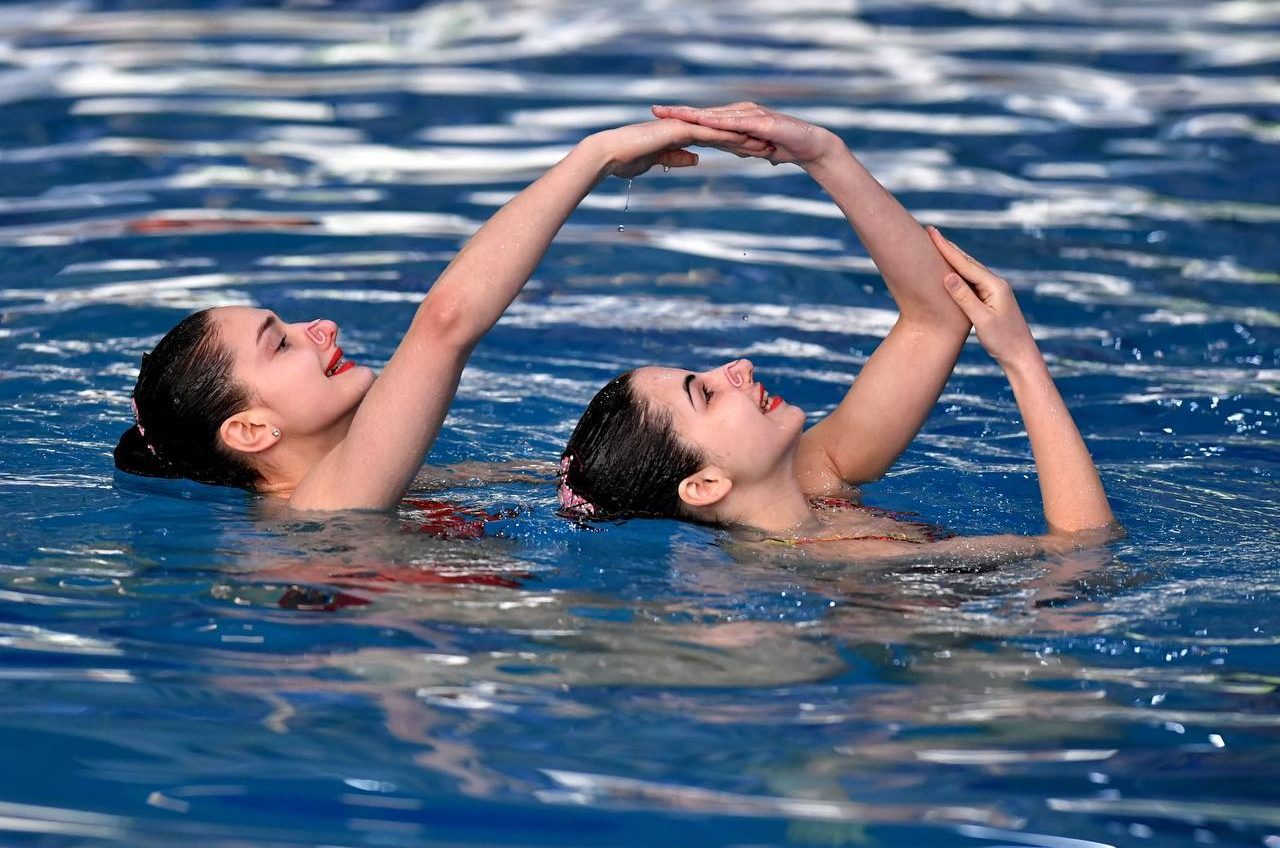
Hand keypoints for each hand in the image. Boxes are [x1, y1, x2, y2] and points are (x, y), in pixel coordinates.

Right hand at [591, 118, 769, 179]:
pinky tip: (745, 141)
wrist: (609, 154)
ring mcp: (684, 127)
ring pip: (721, 132)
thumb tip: (695, 160)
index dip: (734, 147)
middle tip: (770, 147)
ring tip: (767, 146)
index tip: (753, 153)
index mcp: (681, 136)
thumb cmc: (625, 160)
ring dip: (744, 139)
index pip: (714, 141)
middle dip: (746, 141)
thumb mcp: (657, 162)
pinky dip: (728, 138)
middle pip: (723, 134)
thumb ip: (677, 158)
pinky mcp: (680, 130)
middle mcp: (685, 128)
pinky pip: (709, 134)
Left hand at [650, 102, 841, 166]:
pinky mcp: (761, 123)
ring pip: (716, 115)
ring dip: (694, 115)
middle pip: (704, 112)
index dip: (681, 117)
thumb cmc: (782, 147)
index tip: (658, 117)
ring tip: (672, 114)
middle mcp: (740, 112)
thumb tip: (728, 148)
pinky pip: (736, 123)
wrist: (809, 146)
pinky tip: (702, 122)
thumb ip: (739, 145)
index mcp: (735, 119)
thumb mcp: (753, 148)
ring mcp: (750, 115)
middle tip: (654, 110)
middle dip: (679, 111)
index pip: (703, 118)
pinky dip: (718, 122)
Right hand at [928, 227, 1039, 369]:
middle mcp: (996, 284)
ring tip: (939, 245)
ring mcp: (995, 291)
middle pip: (968, 262)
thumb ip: (965, 297)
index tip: (932, 234)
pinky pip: (972, 281)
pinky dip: (960, 272)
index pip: (965, 264)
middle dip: (948, 247)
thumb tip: (948, 276)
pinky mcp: (992, 299)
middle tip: (932, 232)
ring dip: (954, 257)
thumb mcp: (981, 320)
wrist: (1021, 356)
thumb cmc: (1003, 340)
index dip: (946, 249)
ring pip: (970, 270)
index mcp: (994, 286)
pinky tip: (953, 270)